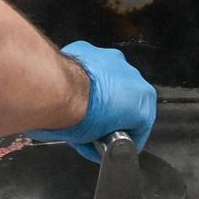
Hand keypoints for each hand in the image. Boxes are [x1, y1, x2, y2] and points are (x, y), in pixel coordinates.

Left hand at [28, 41, 156, 161]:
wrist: (55, 93)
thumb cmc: (77, 115)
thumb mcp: (92, 143)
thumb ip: (102, 145)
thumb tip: (95, 146)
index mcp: (142, 101)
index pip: (139, 128)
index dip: (122, 142)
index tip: (110, 147)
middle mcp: (133, 76)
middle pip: (125, 102)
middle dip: (112, 116)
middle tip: (93, 129)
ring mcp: (113, 60)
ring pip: (110, 83)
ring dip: (100, 95)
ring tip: (81, 109)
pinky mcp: (92, 50)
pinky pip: (91, 69)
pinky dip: (84, 79)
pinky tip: (72, 91)